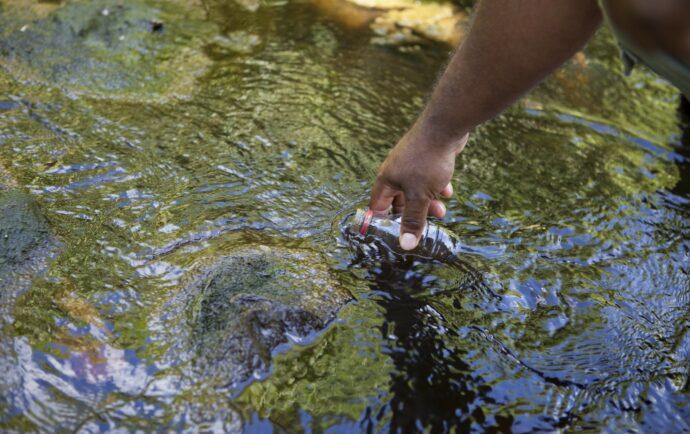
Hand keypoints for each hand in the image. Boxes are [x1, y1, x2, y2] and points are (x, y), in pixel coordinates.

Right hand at [369, 132, 467, 249]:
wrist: (445, 126)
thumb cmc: (427, 160)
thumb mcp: (420, 196)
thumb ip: (413, 221)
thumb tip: (406, 245)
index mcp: (386, 180)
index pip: (378, 206)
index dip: (383, 222)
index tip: (392, 235)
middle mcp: (396, 171)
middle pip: (399, 200)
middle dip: (412, 214)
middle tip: (424, 226)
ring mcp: (411, 164)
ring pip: (417, 190)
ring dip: (428, 203)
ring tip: (441, 211)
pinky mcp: (426, 158)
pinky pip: (428, 178)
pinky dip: (437, 187)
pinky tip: (448, 191)